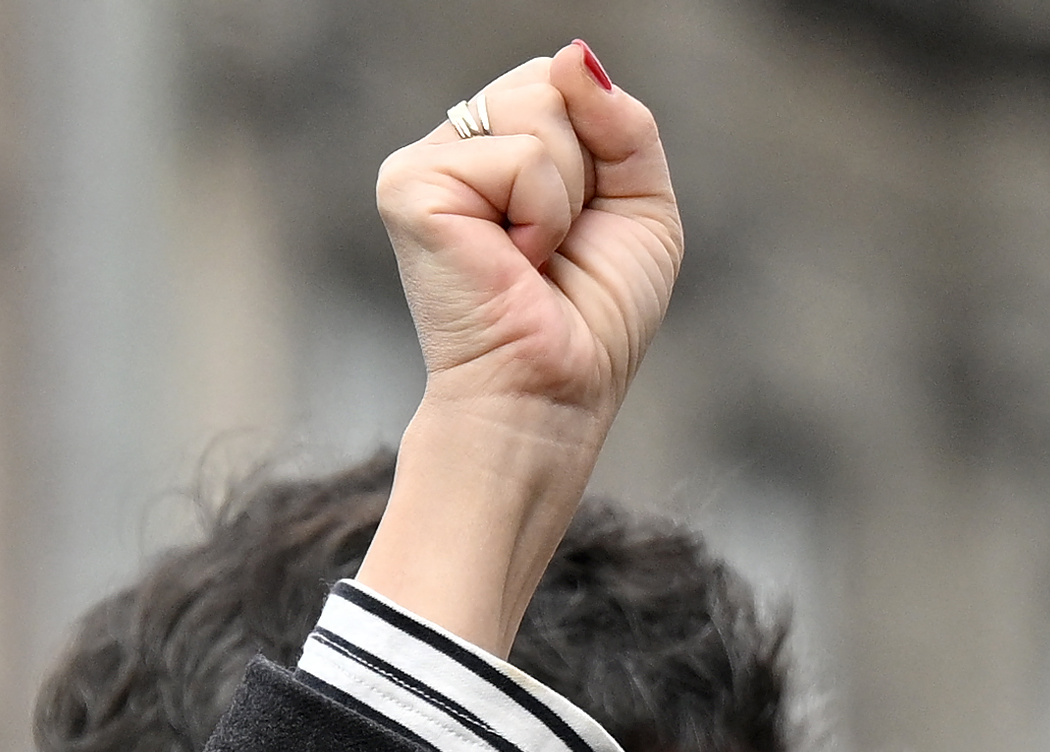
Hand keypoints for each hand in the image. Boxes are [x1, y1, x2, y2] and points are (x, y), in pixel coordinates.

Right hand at [358, 43, 682, 649]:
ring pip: (539, 108)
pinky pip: (521, 154)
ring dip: (567, 195)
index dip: (598, 147)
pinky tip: (512, 263)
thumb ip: (620, 120)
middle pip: (547, 80)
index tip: (577, 228)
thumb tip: (572, 54)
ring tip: (531, 258)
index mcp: (494, 150)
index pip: (560, 80)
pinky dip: (543, 213)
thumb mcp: (639, 204)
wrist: (547, 399)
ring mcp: (423, 165)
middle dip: (585, 164)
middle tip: (553, 247)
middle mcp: (451, 149)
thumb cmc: (587, 323)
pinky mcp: (410, 187)